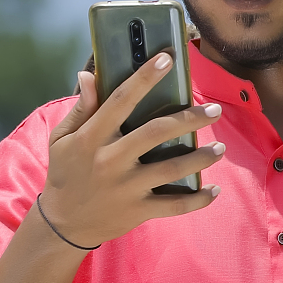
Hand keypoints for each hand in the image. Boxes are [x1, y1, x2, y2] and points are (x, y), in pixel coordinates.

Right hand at [38, 54, 225, 247]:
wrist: (62, 223)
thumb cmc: (66, 173)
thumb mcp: (62, 139)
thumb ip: (81, 108)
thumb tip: (88, 75)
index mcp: (92, 137)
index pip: (120, 100)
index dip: (144, 77)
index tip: (166, 59)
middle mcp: (111, 160)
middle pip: (156, 132)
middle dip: (189, 119)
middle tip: (214, 109)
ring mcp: (126, 187)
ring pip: (172, 168)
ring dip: (201, 158)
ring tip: (220, 147)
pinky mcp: (138, 210)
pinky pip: (175, 205)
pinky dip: (198, 199)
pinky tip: (214, 190)